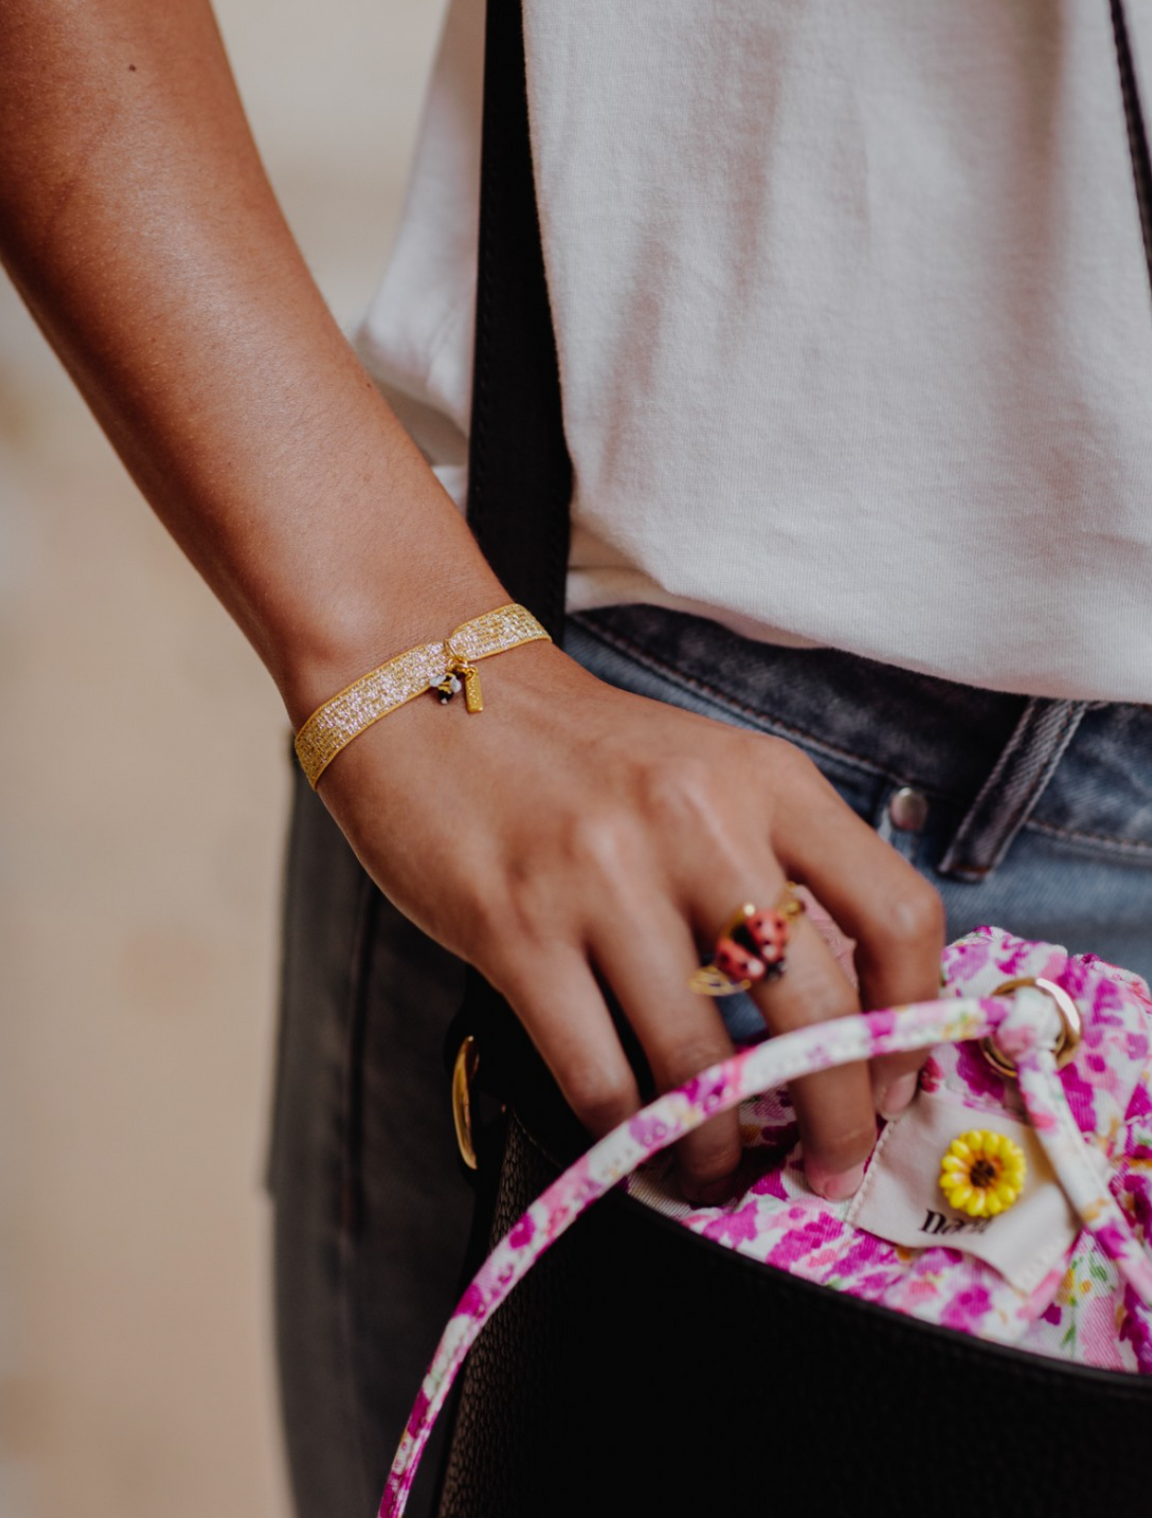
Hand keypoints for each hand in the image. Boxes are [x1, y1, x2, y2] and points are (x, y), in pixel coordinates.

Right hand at [314, 639, 945, 1202]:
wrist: (426, 690)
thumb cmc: (576, 751)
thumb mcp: (706, 772)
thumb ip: (777, 862)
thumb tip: (839, 1010)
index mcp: (764, 779)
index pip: (895, 913)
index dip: (912, 1024)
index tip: (891, 1082)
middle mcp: (696, 821)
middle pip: (815, 1011)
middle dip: (838, 1119)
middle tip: (831, 1166)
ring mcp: (602, 877)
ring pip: (699, 1065)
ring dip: (721, 1146)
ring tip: (718, 1168)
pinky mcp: (516, 928)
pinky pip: (596, 1074)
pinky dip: (626, 1132)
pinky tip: (635, 1141)